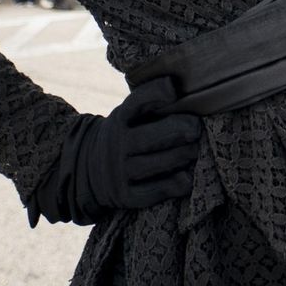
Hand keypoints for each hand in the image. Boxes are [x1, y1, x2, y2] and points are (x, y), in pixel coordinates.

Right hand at [30, 77, 201, 225]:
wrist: (88, 170)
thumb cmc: (126, 135)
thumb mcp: (129, 116)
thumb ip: (151, 106)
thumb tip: (187, 93)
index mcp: (120, 118)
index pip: (136, 102)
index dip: (155, 93)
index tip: (174, 89)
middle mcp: (117, 144)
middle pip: (149, 137)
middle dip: (178, 130)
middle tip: (197, 128)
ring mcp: (120, 172)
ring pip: (155, 164)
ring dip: (181, 156)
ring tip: (196, 149)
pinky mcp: (127, 196)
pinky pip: (155, 191)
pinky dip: (175, 184)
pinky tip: (188, 177)